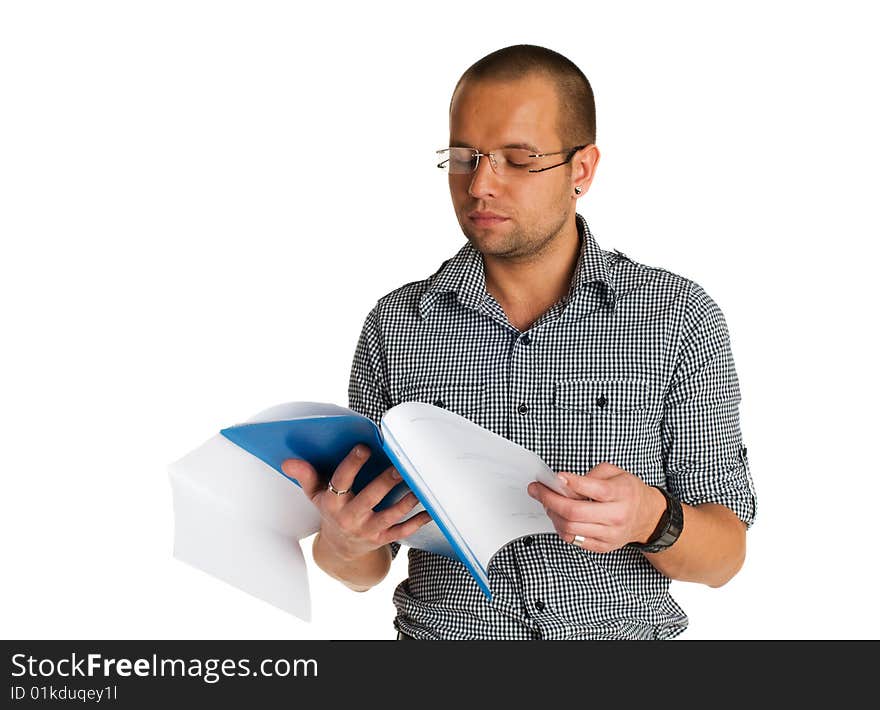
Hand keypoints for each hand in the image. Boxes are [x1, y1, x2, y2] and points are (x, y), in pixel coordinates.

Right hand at [281, 445, 430, 561]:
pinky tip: (429, 510)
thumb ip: (305, 476)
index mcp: (333, 503)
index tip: (364, 447)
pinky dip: (417, 521)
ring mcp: (368, 529)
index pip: (341, 481)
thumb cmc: (331, 511)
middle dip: (385, 482)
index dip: (352, 465)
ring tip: (418, 484)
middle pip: (369, 498)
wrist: (340, 549)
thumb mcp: (315, 495)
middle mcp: (350, 517)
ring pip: (390, 514)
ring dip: (406, 500)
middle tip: (399, 466)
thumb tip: (288, 460)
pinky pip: (402, 531)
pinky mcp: (383, 538)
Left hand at [527, 462, 665, 552]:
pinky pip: (574, 540)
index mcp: (620, 494)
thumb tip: (566, 482)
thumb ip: (591, 475)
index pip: (593, 489)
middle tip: (537, 490)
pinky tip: (558, 516)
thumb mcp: (615, 473)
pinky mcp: (603, 546)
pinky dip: (560, 527)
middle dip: (549, 499)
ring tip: (547, 502)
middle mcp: (616, 516)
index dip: (571, 483)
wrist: (647, 517)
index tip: (555, 477)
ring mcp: (609, 534)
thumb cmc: (628, 492)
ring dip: (552, 514)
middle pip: (574, 512)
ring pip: (570, 528)